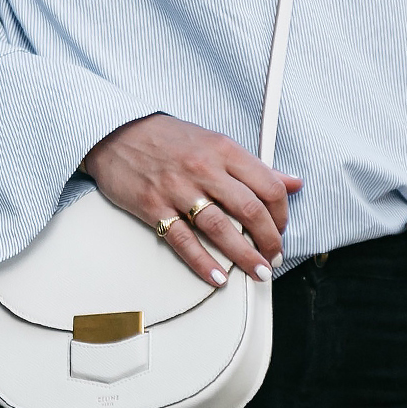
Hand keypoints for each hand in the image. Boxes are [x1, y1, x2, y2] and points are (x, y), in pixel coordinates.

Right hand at [81, 114, 302, 286]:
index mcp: (223, 150)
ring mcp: (178, 189)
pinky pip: (183, 241)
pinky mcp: (154, 207)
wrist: (116, 131)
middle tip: (274, 256)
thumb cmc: (165, 137)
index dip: (281, 213)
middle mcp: (204, 168)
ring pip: (221, 229)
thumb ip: (254, 165)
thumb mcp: (215, 141)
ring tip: (258, 271)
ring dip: (245, 256)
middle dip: (269, 240)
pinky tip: (218, 276)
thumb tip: (291, 182)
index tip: (281, 228)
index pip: (268, 185)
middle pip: (249, 210)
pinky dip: (203, 263)